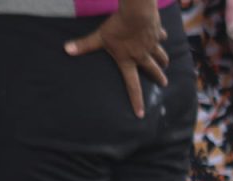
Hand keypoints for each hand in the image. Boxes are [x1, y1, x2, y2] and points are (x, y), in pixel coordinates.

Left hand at [65, 0, 168, 117]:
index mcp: (128, 60)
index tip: (141, 113)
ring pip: (161, 56)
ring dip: (163, 60)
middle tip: (163, 83)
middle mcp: (142, 56)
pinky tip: (161, 36)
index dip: (136, 100)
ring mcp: (151, 45)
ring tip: (165, 63)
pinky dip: (161, 37)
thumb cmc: (118, 27)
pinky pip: (161, 37)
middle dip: (159, 77)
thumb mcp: (100, 37)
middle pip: (153, 70)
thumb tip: (67, 50)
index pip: (132, 85)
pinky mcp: (157, 34)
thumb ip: (85, 45)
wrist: (136, 14)